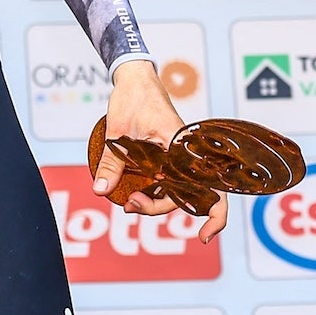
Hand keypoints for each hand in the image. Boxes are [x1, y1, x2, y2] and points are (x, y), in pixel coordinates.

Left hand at [92, 61, 228, 242]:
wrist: (136, 78)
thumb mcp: (117, 132)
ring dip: (155, 202)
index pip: (206, 188)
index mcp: (182, 147)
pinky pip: (169, 179)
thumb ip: (112, 163)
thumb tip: (102, 190)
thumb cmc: (132, 98)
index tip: (203, 237)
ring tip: (129, 201)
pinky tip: (137, 193)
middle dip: (159, 208)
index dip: (213, 216)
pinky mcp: (170, 155)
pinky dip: (155, 191)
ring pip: (177, 190)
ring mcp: (179, 155)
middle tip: (130, 206)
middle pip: (187, 196)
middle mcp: (187, 154)